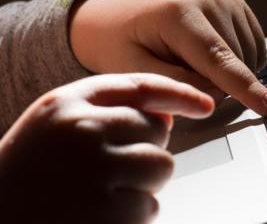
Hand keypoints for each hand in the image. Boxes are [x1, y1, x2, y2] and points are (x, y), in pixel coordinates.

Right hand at [0, 73, 213, 223]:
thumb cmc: (31, 172)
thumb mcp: (58, 124)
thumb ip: (109, 110)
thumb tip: (168, 115)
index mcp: (69, 103)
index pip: (142, 87)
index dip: (180, 93)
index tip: (204, 103)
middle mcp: (84, 130)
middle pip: (157, 130)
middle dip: (146, 149)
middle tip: (111, 168)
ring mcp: (96, 171)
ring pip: (162, 167)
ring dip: (145, 183)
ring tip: (105, 191)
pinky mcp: (108, 212)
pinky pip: (151, 206)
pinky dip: (135, 214)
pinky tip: (101, 213)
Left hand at [69, 0, 266, 115]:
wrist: (119, 17)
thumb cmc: (122, 44)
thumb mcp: (135, 70)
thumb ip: (177, 85)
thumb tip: (216, 97)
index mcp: (180, 13)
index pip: (219, 60)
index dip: (246, 89)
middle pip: (235, 64)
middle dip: (216, 83)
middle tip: (180, 72)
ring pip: (249, 58)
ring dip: (228, 73)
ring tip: (192, 60)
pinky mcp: (236, 4)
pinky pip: (254, 47)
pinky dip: (239, 61)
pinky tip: (211, 56)